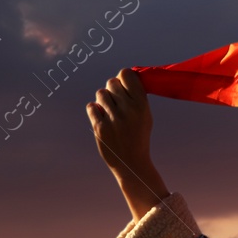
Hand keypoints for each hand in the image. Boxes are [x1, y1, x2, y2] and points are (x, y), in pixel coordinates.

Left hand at [87, 69, 167, 219]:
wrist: (131, 163)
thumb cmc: (138, 135)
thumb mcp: (145, 115)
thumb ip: (136, 96)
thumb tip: (123, 75)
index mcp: (142, 104)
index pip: (126, 74)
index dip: (123, 77)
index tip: (124, 85)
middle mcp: (128, 109)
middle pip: (112, 82)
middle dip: (112, 90)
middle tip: (116, 101)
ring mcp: (113, 119)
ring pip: (100, 93)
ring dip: (103, 100)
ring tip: (109, 111)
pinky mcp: (100, 127)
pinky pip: (91, 107)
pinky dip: (94, 111)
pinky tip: (101, 118)